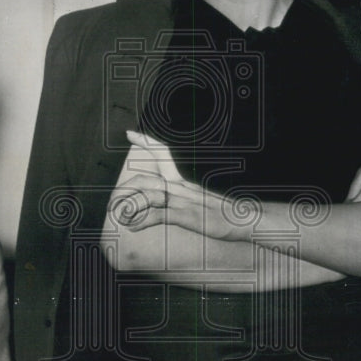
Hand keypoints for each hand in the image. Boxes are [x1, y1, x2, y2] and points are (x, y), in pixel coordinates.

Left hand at [106, 130, 236, 238]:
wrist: (247, 218)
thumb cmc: (225, 212)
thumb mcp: (201, 200)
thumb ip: (184, 197)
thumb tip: (170, 200)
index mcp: (183, 182)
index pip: (163, 153)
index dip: (145, 142)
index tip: (130, 133)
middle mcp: (181, 187)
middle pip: (146, 178)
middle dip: (125, 188)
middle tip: (113, 202)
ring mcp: (184, 201)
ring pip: (148, 195)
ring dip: (129, 206)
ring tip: (119, 216)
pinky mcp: (187, 216)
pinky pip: (159, 215)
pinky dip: (142, 220)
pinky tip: (133, 227)